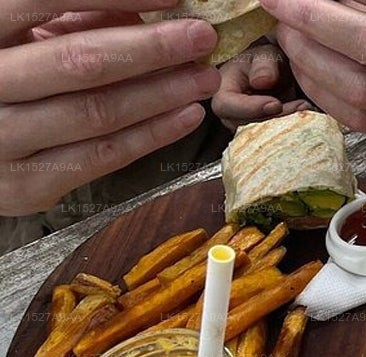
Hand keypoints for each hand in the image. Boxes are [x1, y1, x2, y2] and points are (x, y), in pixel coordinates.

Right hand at [0, 0, 220, 216]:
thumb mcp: (15, 39)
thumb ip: (67, 20)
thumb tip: (139, 11)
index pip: (41, 1)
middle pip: (79, 64)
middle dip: (151, 49)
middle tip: (202, 37)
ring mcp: (2, 143)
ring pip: (97, 115)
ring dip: (161, 94)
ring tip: (203, 77)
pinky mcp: (26, 187)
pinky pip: (101, 157)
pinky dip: (151, 136)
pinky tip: (185, 115)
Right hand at [212, 41, 312, 129]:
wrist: (278, 75)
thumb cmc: (267, 62)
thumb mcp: (266, 55)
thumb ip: (264, 65)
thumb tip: (261, 82)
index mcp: (221, 90)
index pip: (226, 106)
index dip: (250, 107)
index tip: (276, 103)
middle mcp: (229, 114)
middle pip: (247, 124)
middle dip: (276, 117)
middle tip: (301, 105)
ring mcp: (245, 127)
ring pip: (263, 135)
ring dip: (287, 123)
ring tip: (305, 107)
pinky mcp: (261, 136)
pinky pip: (275, 138)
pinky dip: (292, 128)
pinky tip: (306, 115)